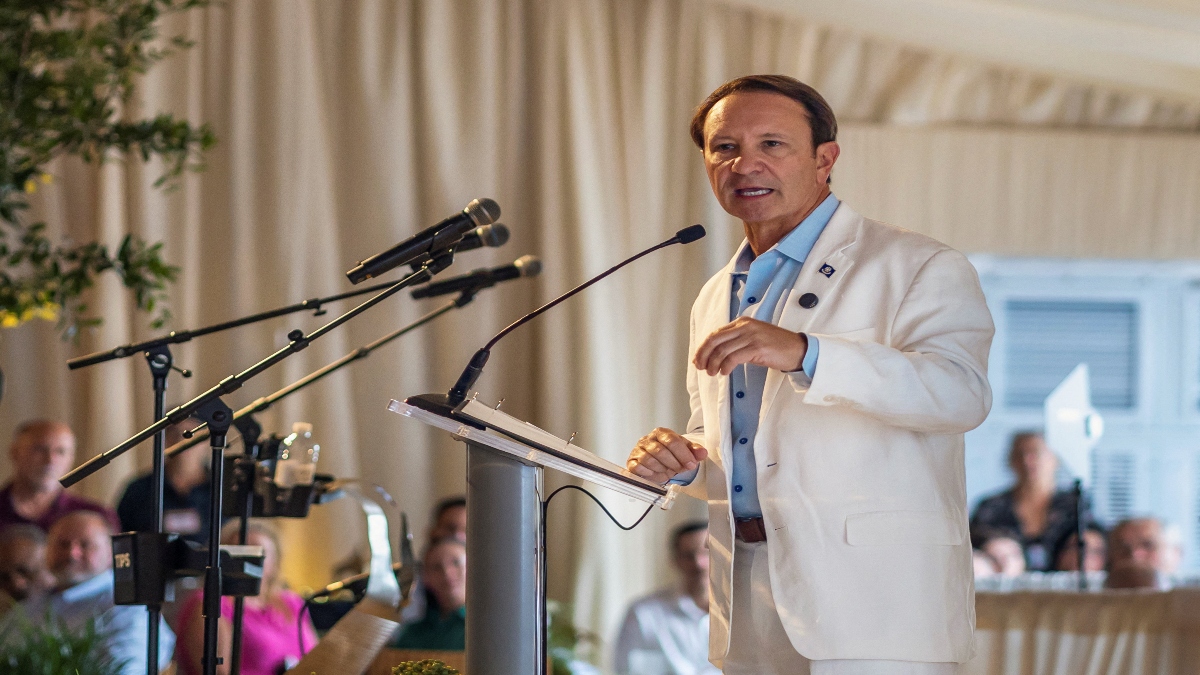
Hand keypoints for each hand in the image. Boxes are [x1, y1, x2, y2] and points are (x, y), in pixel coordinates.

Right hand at [626, 427, 707, 483]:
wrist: (657, 463)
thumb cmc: (671, 455)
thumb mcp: (685, 452)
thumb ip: (694, 451)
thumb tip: (702, 453)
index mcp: (661, 433)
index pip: (672, 441)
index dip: (683, 454)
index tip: (691, 464)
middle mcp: (647, 440)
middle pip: (661, 451)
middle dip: (673, 464)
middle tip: (679, 469)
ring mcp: (638, 450)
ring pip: (649, 460)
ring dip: (662, 469)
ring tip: (667, 471)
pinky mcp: (632, 462)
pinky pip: (639, 468)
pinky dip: (650, 474)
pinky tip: (657, 474)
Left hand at [693, 317, 807, 375]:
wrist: (798, 349)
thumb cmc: (776, 346)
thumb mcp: (754, 338)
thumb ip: (737, 341)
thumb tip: (716, 355)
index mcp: (742, 322)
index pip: (716, 334)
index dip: (703, 347)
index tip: (698, 359)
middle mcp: (745, 326)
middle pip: (715, 340)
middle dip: (704, 355)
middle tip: (700, 367)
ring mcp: (752, 336)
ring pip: (722, 350)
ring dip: (714, 364)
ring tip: (712, 373)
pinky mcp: (757, 348)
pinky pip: (733, 358)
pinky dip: (725, 366)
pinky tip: (724, 373)